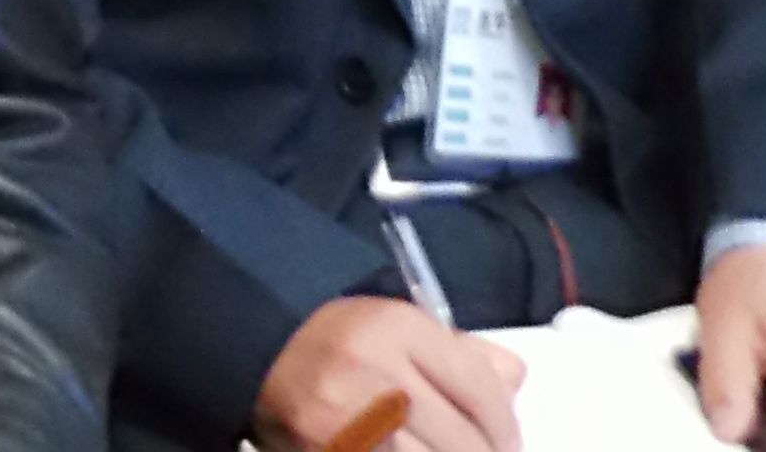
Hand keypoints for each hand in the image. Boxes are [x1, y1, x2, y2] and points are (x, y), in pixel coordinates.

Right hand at [254, 293, 521, 451]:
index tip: (507, 443)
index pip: (480, 390)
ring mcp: (348, 419)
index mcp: (396, 327)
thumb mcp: (395, 329)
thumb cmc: (331, 342)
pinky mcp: (330, 450)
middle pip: (464, 441)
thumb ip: (458, 352)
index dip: (505, 428)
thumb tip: (513, 377)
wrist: (252, 350)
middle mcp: (373, 369)